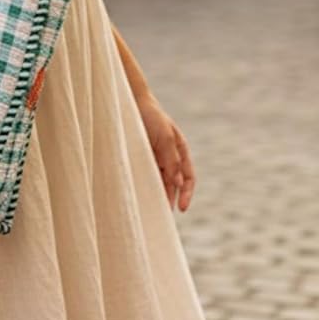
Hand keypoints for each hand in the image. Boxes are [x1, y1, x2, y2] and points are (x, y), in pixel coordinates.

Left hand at [137, 97, 195, 211]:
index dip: (186, 194)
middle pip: (173, 184)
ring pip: (159, 182)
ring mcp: (155, 158)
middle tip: (162, 217)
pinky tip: (139, 196)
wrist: (130, 102)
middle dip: (170, 200)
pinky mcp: (141, 157)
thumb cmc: (151, 116)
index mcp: (181, 151)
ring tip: (150, 212)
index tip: (181, 209)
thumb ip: (172, 159)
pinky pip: (145, 175)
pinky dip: (145, 186)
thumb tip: (177, 182)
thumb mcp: (165, 137)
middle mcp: (170, 156)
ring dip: (156, 195)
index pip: (188, 178)